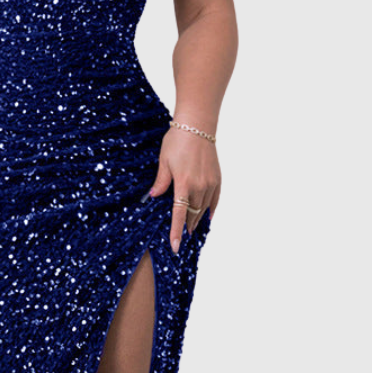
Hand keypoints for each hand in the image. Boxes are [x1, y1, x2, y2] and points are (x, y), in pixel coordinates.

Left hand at [148, 127, 220, 253]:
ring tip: (192, 229)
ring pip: (204, 209)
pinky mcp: (217, 178)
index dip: (176, 232)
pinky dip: (211, 209)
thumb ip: (161, 181)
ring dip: (197, 220)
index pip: (179, 214)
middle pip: (193, 214)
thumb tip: (154, 196)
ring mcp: (210, 183)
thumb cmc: (177, 140)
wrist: (197, 126)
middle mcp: (199, 186)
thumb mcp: (163, 161)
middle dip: (187, 227)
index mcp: (183, 184)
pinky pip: (215, 199)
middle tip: (182, 238)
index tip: (175, 247)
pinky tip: (207, 216)